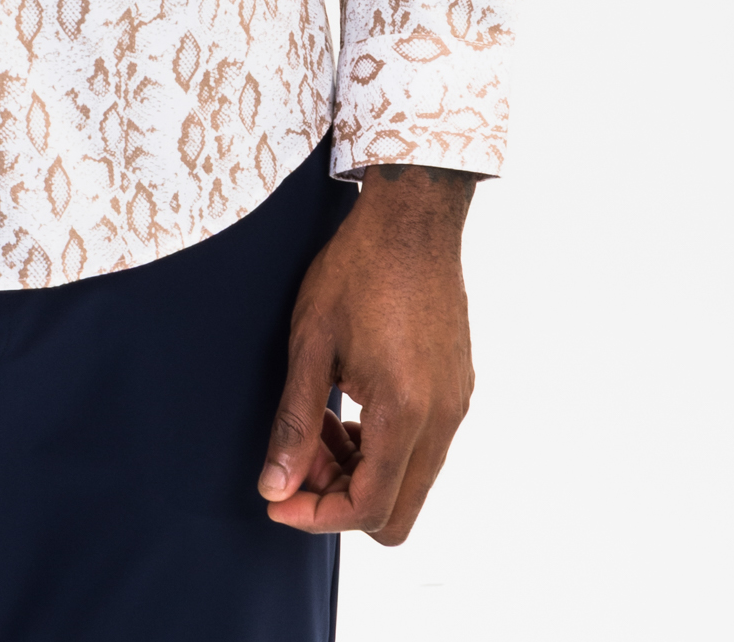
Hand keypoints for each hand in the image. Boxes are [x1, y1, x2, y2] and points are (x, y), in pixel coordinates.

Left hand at [258, 163, 475, 544]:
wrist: (413, 218)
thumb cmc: (358, 269)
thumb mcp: (311, 342)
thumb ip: (294, 421)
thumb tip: (275, 486)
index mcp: (404, 411)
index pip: (368, 507)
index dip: (317, 516)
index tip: (277, 498)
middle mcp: (442, 419)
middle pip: (397, 513)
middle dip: (340, 500)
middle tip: (300, 456)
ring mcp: (456, 405)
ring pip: (411, 482)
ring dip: (360, 471)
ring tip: (318, 419)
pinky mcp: (458, 389)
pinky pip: (425, 449)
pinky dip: (384, 447)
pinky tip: (348, 403)